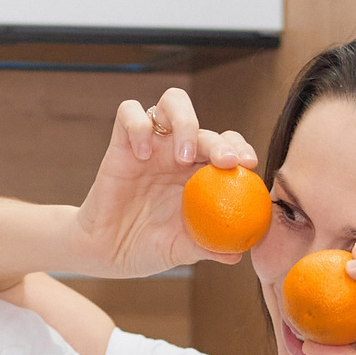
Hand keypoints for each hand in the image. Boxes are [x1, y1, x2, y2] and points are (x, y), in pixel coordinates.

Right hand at [67, 86, 260, 277]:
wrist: (107, 252)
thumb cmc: (148, 248)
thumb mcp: (182, 250)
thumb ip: (208, 247)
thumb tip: (238, 253)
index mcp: (198, 173)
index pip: (227, 144)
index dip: (240, 147)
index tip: (248, 165)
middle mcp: (177, 152)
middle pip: (205, 125)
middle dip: (220, 140)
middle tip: (226, 162)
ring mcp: (151, 144)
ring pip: (172, 102)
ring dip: (185, 122)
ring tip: (182, 156)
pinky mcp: (121, 143)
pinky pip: (129, 113)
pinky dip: (138, 125)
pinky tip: (142, 154)